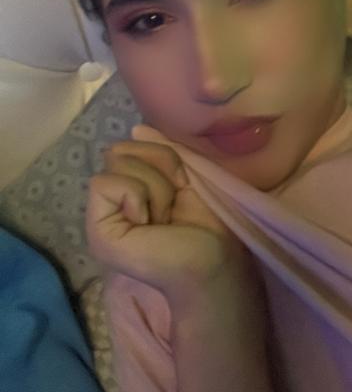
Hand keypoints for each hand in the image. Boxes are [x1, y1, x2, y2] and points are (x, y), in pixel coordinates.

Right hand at [86, 135, 261, 314]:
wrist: (214, 263)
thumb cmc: (205, 226)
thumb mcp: (182, 177)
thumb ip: (160, 153)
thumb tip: (137, 128)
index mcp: (127, 193)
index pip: (128, 146)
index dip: (162, 157)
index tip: (181, 186)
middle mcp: (110, 205)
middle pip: (119, 151)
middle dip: (157, 172)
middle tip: (171, 208)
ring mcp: (100, 219)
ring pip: (116, 164)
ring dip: (154, 189)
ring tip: (163, 220)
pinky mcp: (98, 232)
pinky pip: (104, 183)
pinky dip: (136, 196)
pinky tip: (148, 225)